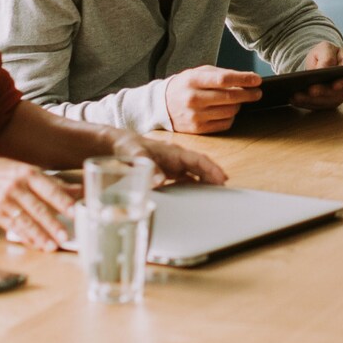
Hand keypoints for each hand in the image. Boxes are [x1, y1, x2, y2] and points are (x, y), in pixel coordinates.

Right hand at [0, 158, 74, 250]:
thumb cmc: (4, 173)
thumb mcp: (27, 171)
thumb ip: (53, 183)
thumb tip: (78, 190)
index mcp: (28, 174)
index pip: (49, 189)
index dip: (63, 201)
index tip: (75, 212)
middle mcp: (16, 187)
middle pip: (37, 208)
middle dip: (52, 224)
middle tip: (65, 236)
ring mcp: (4, 201)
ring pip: (25, 221)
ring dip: (39, 235)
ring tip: (51, 246)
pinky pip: (12, 227)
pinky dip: (25, 237)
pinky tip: (35, 244)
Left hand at [110, 130, 228, 185]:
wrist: (117, 145)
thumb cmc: (127, 146)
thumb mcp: (135, 154)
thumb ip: (147, 165)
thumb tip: (160, 181)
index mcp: (173, 153)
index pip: (198, 160)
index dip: (211, 169)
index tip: (222, 179)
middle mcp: (176, 159)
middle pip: (201, 167)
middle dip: (214, 177)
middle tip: (225, 192)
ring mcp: (173, 166)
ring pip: (195, 174)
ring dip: (206, 183)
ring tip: (216, 196)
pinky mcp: (168, 173)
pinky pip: (185, 180)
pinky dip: (193, 187)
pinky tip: (196, 198)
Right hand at [164, 65, 261, 132]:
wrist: (162, 105)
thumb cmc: (185, 86)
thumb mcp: (198, 73)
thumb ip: (221, 74)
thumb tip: (247, 79)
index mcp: (193, 80)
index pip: (224, 79)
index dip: (243, 79)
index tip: (257, 80)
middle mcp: (193, 98)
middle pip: (230, 97)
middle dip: (248, 94)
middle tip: (257, 92)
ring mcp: (195, 116)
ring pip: (230, 111)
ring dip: (238, 105)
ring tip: (237, 100)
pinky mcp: (198, 129)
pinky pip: (225, 124)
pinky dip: (231, 117)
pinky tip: (227, 111)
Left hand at [294, 42, 342, 109]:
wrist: (317, 61)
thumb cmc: (325, 54)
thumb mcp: (326, 49)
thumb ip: (327, 58)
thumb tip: (323, 69)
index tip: (335, 85)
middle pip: (338, 94)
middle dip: (323, 93)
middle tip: (311, 90)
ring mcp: (337, 97)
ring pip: (326, 102)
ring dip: (311, 100)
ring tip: (297, 95)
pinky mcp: (325, 103)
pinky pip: (316, 106)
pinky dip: (304, 103)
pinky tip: (294, 99)